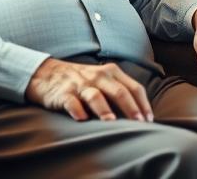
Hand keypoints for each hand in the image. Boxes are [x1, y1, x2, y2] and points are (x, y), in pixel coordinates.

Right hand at [25, 58, 152, 121]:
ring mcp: (80, 85)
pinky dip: (77, 110)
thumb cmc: (82, 81)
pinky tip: (81, 119)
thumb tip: (141, 115)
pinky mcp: (63, 93)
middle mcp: (98, 76)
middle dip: (131, 108)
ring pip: (96, 96)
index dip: (143, 104)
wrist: (46, 73)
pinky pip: (71, 102)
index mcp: (111, 73)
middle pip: (119, 91)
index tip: (149, 120)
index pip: (133, 87)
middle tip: (139, 124)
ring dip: (104, 109)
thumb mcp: (103, 80)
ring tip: (112, 122)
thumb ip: (120, 91)